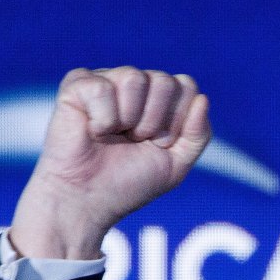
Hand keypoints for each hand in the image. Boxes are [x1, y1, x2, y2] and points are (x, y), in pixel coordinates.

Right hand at [8, 67, 210, 258]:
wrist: (87, 201)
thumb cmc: (128, 183)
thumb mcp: (176, 164)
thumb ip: (198, 134)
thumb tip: (203, 98)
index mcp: (158, 99)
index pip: (186, 86)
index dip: (178, 121)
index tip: (160, 144)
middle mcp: (133, 85)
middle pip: (165, 80)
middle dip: (155, 121)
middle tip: (135, 141)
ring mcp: (105, 81)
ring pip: (134, 78)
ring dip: (129, 119)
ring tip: (113, 136)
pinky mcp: (77, 85)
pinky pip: (102, 88)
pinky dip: (102, 119)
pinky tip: (92, 131)